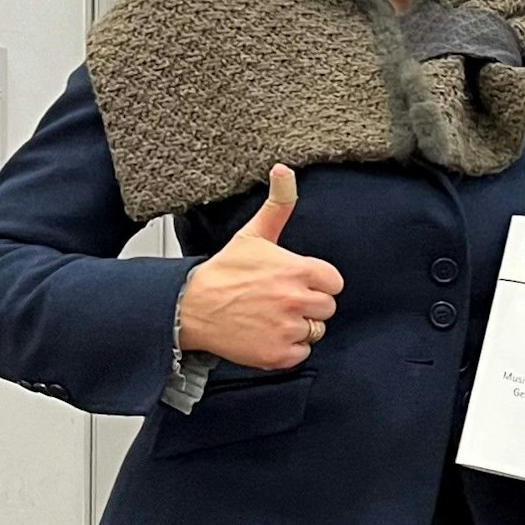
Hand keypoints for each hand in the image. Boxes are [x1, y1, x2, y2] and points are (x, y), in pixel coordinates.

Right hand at [177, 165, 344, 369]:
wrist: (190, 307)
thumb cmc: (223, 272)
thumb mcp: (254, 234)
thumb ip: (278, 204)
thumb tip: (284, 170)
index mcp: (298, 270)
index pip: (334, 282)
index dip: (316, 282)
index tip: (295, 282)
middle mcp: (296, 300)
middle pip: (327, 308)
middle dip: (308, 304)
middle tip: (279, 300)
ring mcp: (287, 328)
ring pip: (315, 331)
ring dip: (298, 327)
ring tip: (271, 316)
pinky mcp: (277, 354)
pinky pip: (301, 353)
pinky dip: (287, 348)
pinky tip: (267, 334)